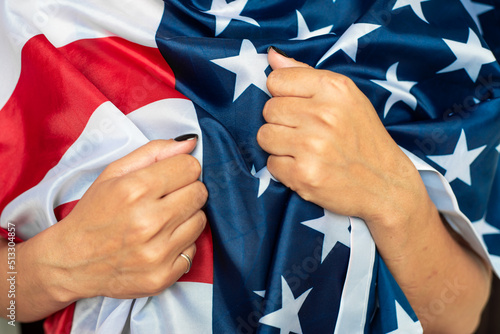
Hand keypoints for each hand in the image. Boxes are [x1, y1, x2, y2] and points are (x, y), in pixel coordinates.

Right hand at [32, 139, 206, 300]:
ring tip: (162, 221)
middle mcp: (148, 222)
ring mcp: (157, 252)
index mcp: (135, 190)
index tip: (170, 177)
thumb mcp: (113, 173)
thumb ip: (153, 152)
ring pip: (200, 220)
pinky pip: (193, 249)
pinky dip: (181, 244)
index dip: (182, 169)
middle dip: (187, 191)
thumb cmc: (94, 213)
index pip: (190, 167)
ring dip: (186, 217)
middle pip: (199, 193)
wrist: (72, 262)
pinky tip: (160, 242)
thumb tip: (191, 142)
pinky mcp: (163, 276)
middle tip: (166, 199)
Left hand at [257, 48, 423, 226]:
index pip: (276, 80)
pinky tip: (306, 167)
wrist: (386, 184)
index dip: (284, 96)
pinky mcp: (304, 175)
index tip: (301, 108)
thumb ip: (305, 73)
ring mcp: (312, 146)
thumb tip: (271, 55)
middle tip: (306, 133)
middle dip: (282, 122)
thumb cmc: (363, 138)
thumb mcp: (346, 97)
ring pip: (264, 136)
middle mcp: (323, 115)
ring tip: (304, 150)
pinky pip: (271, 164)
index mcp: (334, 88)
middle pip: (268, 109)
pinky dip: (284, 168)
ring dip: (279, 145)